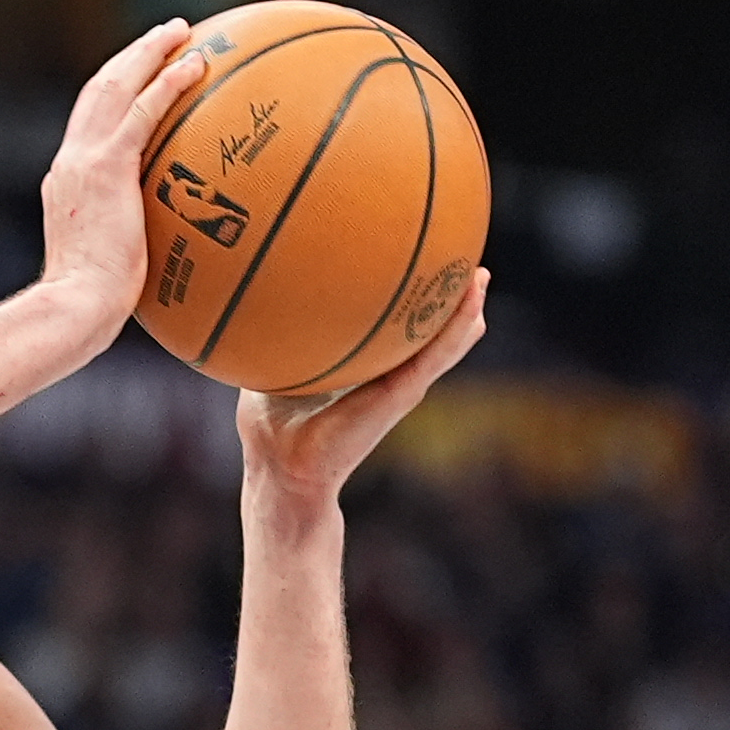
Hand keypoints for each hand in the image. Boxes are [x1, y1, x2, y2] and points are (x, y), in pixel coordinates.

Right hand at [37, 16, 208, 321]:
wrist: (73, 306)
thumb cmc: (93, 304)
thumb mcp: (109, 265)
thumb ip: (128, 244)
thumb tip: (161, 258)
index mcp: (67, 180)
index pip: (90, 122)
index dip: (116, 91)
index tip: (142, 73)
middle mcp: (70, 161)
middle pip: (100, 90)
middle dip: (133, 57)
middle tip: (165, 34)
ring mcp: (84, 161)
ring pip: (116, 86)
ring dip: (149, 52)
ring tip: (181, 31)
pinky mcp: (106, 167)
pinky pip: (143, 111)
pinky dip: (168, 82)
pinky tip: (196, 64)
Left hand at [238, 266, 490, 506]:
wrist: (284, 469)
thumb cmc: (272, 427)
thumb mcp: (271, 367)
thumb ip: (270, 337)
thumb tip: (250, 302)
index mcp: (362, 368)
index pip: (390, 329)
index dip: (406, 297)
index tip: (419, 261)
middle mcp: (387, 375)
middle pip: (425, 332)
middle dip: (445, 298)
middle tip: (466, 261)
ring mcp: (399, 385)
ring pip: (442, 343)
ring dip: (464, 310)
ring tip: (479, 277)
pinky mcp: (401, 394)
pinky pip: (436, 356)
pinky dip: (455, 330)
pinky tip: (473, 304)